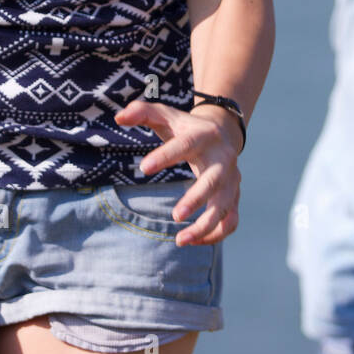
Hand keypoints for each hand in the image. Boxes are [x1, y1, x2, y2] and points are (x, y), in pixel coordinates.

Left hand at [113, 100, 241, 245]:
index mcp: (204, 136)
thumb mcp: (166, 115)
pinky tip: (191, 241)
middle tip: (175, 215)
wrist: (224, 131)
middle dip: (197, 199)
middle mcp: (222, 158)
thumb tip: (118, 118)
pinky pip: (230, 221)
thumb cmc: (187, 127)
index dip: (166, 155)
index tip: (143, 168)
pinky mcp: (234, 196)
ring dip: (206, 226)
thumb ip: (142, 112)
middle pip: (214, 180)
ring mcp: (232, 179)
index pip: (186, 144)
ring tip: (180, 240)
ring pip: (226, 206)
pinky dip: (215, 235)